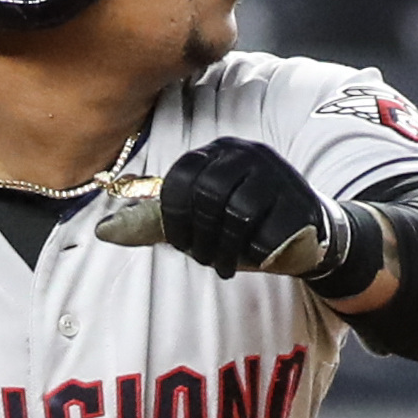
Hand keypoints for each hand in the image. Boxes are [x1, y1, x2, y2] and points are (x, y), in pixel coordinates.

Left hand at [153, 139, 374, 290]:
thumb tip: (104, 230)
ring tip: (224, 265)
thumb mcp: (206, 219)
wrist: (314, 236)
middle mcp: (248, 153)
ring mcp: (274, 174)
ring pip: (232, 214)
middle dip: (197, 236)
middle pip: (205, 195)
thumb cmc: (251, 228)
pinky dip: (250, 252)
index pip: (181, 176)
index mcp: (221, 152)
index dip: (173, 217)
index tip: (181, 242)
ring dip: (221, 250)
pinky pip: (260, 231)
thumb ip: (161, 221)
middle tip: (203, 258)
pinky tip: (253, 259)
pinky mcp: (295, 200)